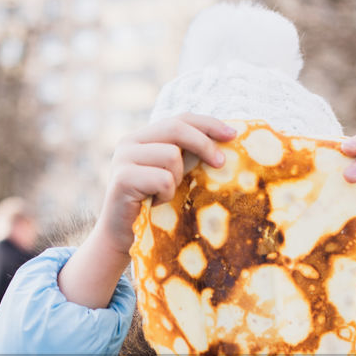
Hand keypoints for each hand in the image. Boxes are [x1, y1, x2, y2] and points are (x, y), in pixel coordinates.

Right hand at [60, 114, 237, 307]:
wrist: (122, 236)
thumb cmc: (152, 206)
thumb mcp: (173, 174)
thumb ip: (188, 154)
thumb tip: (225, 139)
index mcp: (141, 137)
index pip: (180, 118)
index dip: (208, 124)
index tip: (233, 135)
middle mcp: (128, 142)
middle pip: (176, 128)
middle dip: (204, 144)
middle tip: (220, 164)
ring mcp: (123, 159)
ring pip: (171, 155)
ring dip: (176, 179)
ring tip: (164, 194)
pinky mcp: (122, 178)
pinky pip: (162, 179)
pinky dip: (166, 194)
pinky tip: (154, 203)